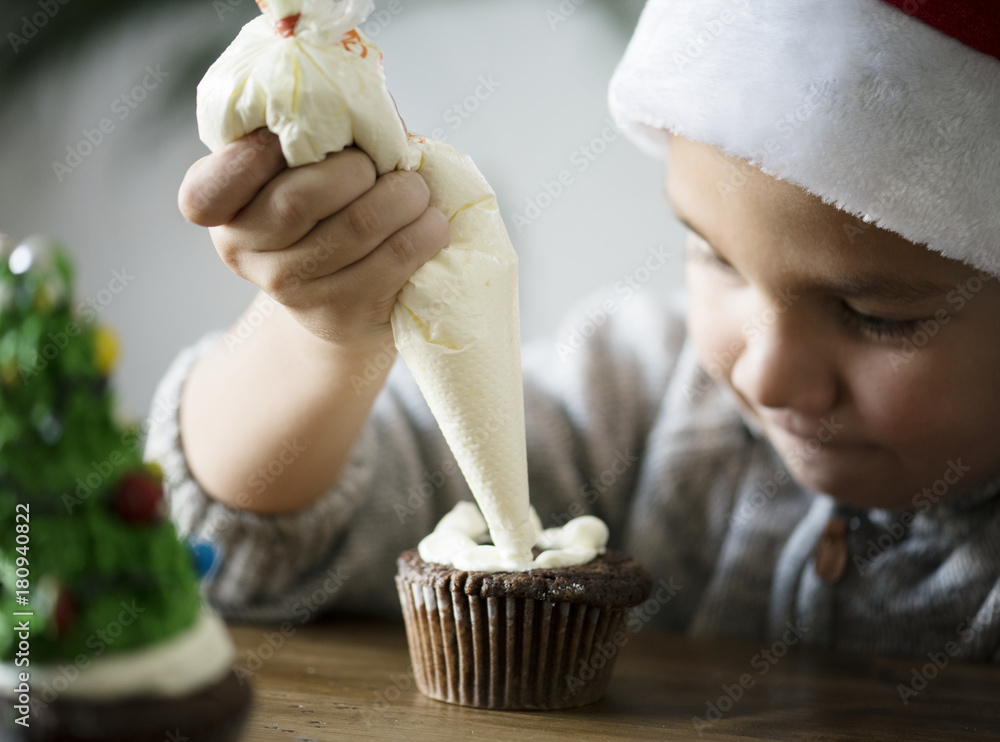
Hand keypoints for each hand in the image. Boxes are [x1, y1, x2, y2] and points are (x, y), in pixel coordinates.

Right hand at [178, 129, 449, 350]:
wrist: (344, 299)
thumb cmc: (328, 209)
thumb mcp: (300, 171)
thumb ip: (310, 137)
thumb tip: (361, 102)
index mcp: (222, 210)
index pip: (204, 194)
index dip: (251, 159)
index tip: (291, 142)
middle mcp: (245, 253)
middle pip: (300, 200)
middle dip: (356, 169)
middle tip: (378, 166)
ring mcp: (292, 290)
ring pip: (359, 226)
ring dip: (404, 195)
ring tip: (415, 190)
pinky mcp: (343, 313)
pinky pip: (397, 257)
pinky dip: (426, 229)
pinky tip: (429, 222)